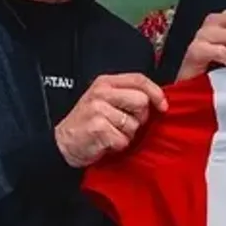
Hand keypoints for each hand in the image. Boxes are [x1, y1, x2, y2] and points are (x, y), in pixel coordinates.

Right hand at [54, 73, 168, 167]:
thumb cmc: (88, 123)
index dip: (156, 93)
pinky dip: (118, 145)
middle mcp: (101, 93)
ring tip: (112, 133)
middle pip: (142, 101)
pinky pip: (124, 140)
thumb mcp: (104, 100)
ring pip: (134, 124)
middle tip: (125, 124)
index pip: (139, 79)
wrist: (62, 144)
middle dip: (140, 118)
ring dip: (127, 135)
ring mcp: (98, 110)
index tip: (163, 106)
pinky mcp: (98, 128)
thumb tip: (157, 100)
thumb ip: (126, 95)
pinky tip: (106, 142)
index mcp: (105, 83)